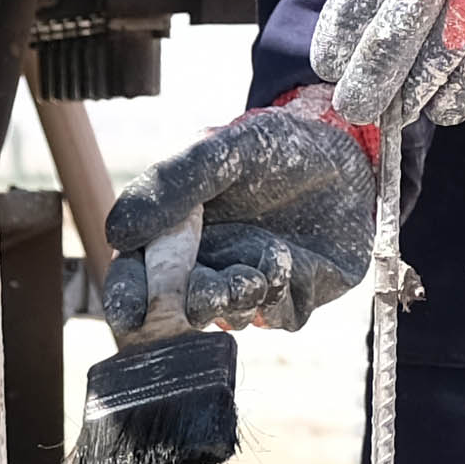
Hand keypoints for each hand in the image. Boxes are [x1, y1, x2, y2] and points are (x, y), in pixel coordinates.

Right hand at [101, 86, 378, 335]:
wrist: (350, 154)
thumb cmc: (277, 146)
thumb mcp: (222, 151)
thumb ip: (171, 186)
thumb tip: (115, 235)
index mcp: (176, 230)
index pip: (136, 272)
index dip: (126, 296)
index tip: (129, 313)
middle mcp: (208, 263)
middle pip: (181, 306)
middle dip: (193, 303)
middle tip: (212, 288)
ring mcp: (250, 283)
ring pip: (230, 317)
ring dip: (237, 300)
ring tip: (257, 271)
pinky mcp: (293, 297)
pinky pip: (279, 317)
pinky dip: (281, 295)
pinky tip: (291, 259)